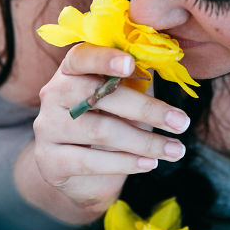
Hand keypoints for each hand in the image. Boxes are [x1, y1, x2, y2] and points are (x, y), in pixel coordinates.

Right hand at [32, 43, 190, 215]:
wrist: (83, 173)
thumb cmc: (111, 122)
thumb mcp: (124, 97)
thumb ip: (137, 79)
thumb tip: (165, 61)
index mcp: (72, 70)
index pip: (81, 57)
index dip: (105, 59)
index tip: (131, 64)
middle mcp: (53, 94)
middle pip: (98, 97)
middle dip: (146, 110)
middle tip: (182, 122)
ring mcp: (47, 128)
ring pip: (100, 131)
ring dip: (145, 142)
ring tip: (176, 150)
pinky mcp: (49, 161)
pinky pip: (90, 162)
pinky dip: (125, 163)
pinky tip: (150, 163)